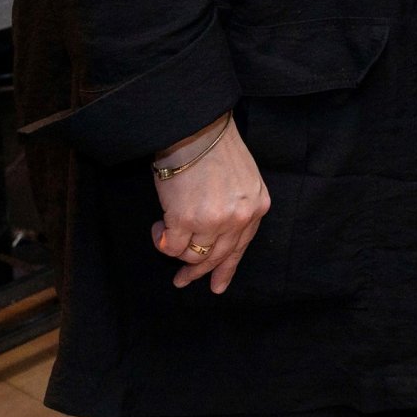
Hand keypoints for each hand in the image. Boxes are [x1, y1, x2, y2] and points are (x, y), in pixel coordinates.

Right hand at [151, 114, 267, 292]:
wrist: (197, 131)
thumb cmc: (216, 150)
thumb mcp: (244, 180)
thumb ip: (239, 206)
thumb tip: (220, 234)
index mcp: (258, 206)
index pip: (241, 246)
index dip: (227, 268)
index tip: (217, 285)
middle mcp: (239, 218)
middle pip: (217, 256)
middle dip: (198, 272)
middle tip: (182, 281)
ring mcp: (213, 221)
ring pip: (193, 255)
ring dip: (177, 253)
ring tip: (167, 239)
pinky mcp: (185, 221)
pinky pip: (171, 246)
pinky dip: (162, 241)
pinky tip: (159, 228)